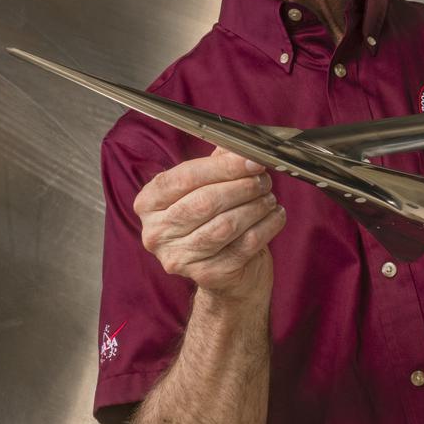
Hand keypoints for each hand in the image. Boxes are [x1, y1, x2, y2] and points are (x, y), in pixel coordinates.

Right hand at [133, 147, 284, 298]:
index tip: (251, 160)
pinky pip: (244, 245)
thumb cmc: (213, 221)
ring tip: (269, 197)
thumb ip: (218, 164)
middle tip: (263, 180)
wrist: (224, 275)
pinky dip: (266, 226)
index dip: (222, 167)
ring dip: (255, 206)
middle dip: (242, 186)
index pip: (184, 178)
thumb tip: (240, 148)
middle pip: (205, 202)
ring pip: (226, 225)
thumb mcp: (207, 187)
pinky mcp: (207, 275)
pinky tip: (275, 215)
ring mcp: (179, 257)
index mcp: (148, 203)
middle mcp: (156, 233)